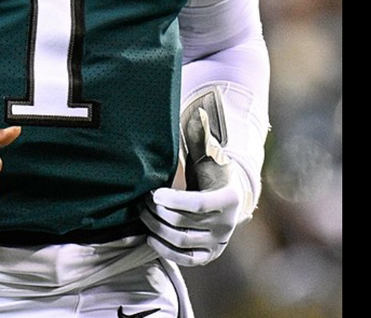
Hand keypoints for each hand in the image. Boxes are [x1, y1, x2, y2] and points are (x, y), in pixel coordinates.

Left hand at [140, 107, 245, 266]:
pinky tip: (151, 237)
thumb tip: (199, 110)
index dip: (174, 200)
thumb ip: (202, 134)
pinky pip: (188, 259)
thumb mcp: (209, 150)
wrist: (227, 195)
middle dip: (158, 212)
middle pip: (185, 223)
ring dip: (158, 229)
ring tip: (142, 214)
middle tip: (141, 200)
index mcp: (229, 197)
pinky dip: (167, 251)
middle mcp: (227, 224)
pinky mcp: (209, 254)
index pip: (198, 204)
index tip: (154, 192)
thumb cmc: (210, 167)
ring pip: (182, 241)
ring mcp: (219, 241)